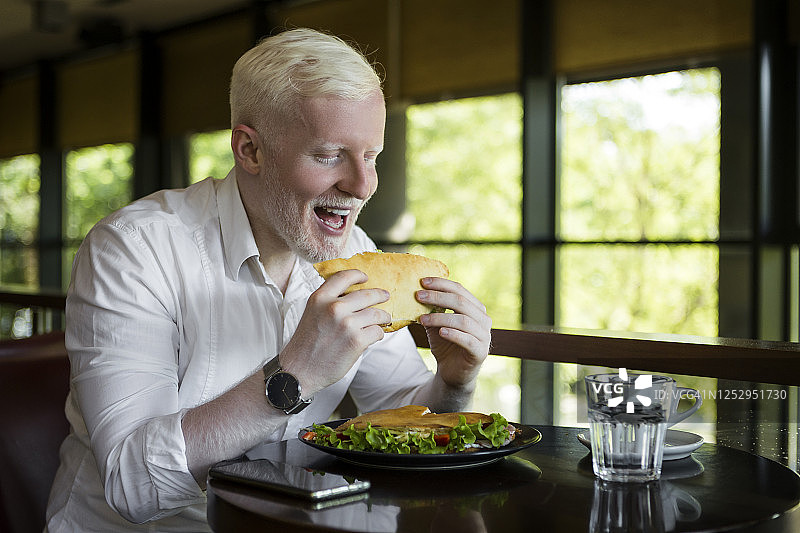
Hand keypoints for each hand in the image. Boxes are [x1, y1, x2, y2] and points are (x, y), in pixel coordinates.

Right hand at [280, 269, 389, 395]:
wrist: (298, 372)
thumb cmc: (305, 345)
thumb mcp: (311, 314)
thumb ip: (328, 303)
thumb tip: (354, 298)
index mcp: (320, 298)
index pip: (344, 277)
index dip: (358, 275)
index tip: (366, 277)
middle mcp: (333, 308)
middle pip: (367, 295)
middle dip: (380, 295)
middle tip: (385, 296)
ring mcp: (347, 324)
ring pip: (376, 314)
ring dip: (383, 317)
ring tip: (384, 319)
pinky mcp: (357, 341)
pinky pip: (377, 332)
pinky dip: (379, 334)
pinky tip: (374, 336)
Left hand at [416, 277, 490, 387]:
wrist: (451, 372)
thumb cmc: (445, 344)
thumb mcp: (436, 323)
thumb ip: (432, 309)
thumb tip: (418, 291)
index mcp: (475, 308)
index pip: (459, 290)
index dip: (441, 284)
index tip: (422, 282)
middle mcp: (483, 319)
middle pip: (461, 302)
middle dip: (438, 297)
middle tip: (418, 296)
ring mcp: (484, 336)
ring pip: (463, 320)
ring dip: (440, 318)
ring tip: (422, 319)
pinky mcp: (480, 352)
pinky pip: (467, 340)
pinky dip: (453, 334)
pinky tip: (440, 332)